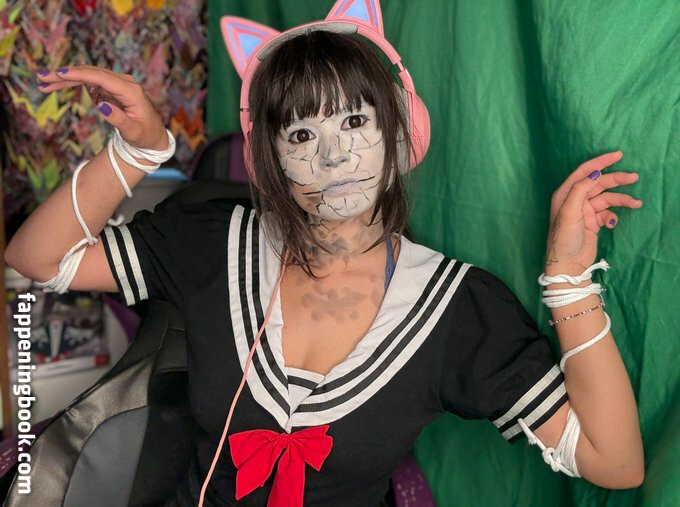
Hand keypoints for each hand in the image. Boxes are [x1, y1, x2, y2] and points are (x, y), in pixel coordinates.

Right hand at [36, 65, 167, 150]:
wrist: (153, 135)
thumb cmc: (145, 135)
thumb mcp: (133, 132)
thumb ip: (119, 120)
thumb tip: (101, 105)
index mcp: (131, 91)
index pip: (102, 77)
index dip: (80, 74)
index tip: (60, 73)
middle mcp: (124, 83)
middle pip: (91, 73)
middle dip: (66, 75)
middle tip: (42, 78)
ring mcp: (117, 84)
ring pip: (88, 76)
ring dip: (65, 78)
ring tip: (43, 83)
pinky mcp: (110, 88)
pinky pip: (89, 82)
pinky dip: (72, 83)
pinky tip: (55, 85)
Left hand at [545, 150, 642, 273]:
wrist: (568, 264)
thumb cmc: (563, 237)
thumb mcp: (569, 211)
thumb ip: (581, 189)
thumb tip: (595, 172)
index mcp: (565, 193)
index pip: (585, 172)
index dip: (601, 162)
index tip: (618, 155)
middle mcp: (575, 200)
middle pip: (599, 183)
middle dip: (616, 180)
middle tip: (634, 177)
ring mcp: (585, 211)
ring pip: (607, 198)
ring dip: (621, 200)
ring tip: (636, 203)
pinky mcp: (593, 222)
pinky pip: (607, 213)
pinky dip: (613, 216)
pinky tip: (612, 224)